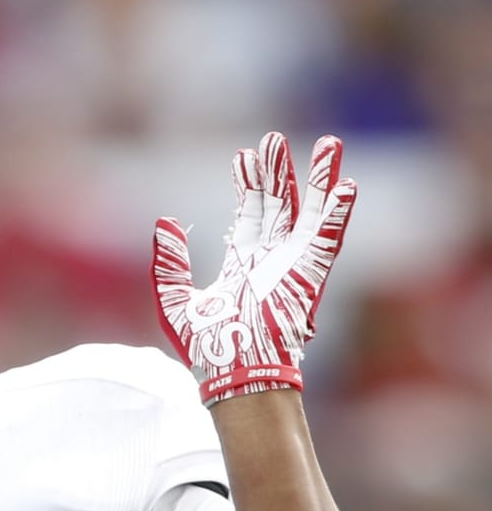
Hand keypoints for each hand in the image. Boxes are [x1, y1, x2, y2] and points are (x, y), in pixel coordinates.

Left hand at [152, 131, 355, 404]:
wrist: (234, 370)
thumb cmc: (206, 347)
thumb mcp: (175, 302)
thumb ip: (169, 264)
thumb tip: (164, 223)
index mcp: (242, 266)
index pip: (249, 216)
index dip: (248, 186)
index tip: (243, 156)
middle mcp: (270, 261)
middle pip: (278, 206)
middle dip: (276, 172)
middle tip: (273, 139)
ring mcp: (292, 266)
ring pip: (309, 213)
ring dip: (318, 180)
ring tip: (326, 144)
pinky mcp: (310, 276)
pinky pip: (328, 239)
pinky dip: (338, 213)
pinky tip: (346, 184)